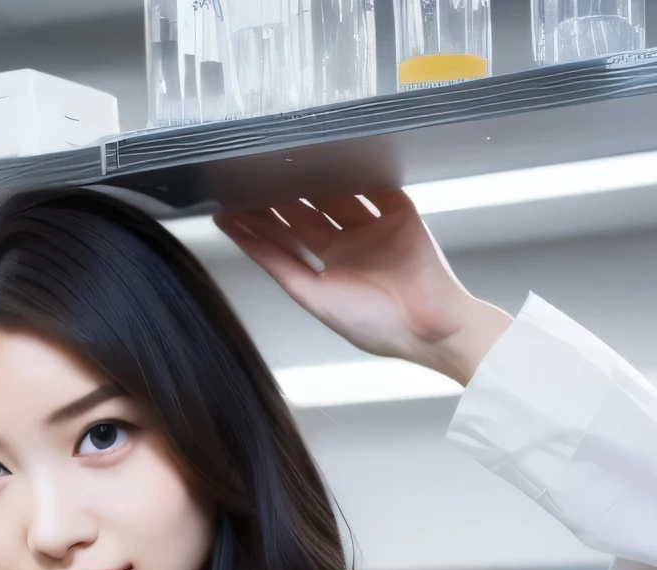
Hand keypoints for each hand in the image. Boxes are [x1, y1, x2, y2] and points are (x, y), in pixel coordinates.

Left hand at [215, 190, 510, 386]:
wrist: (429, 327)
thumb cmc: (378, 327)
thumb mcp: (318, 300)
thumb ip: (286, 271)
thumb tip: (252, 246)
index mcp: (329, 273)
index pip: (286, 244)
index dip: (257, 228)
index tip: (227, 211)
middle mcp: (348, 248)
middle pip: (304, 215)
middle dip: (276, 199)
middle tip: (249, 177)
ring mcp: (373, 228)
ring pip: (333, 195)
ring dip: (309, 180)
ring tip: (281, 162)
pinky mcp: (399, 212)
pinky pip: (374, 185)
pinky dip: (356, 171)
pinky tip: (335, 155)